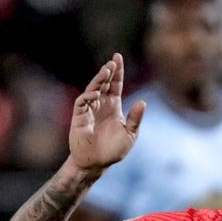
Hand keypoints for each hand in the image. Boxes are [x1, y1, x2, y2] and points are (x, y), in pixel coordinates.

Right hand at [65, 53, 144, 174]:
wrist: (96, 164)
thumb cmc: (113, 150)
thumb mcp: (130, 134)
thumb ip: (135, 119)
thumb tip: (142, 102)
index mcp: (113, 106)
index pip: (115, 84)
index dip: (117, 71)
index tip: (118, 57)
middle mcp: (101, 104)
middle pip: (104, 83)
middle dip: (108, 71)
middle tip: (112, 62)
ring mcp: (89, 109)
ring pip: (92, 89)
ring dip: (99, 80)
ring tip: (106, 71)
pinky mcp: (79, 117)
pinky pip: (82, 102)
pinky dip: (88, 96)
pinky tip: (96, 94)